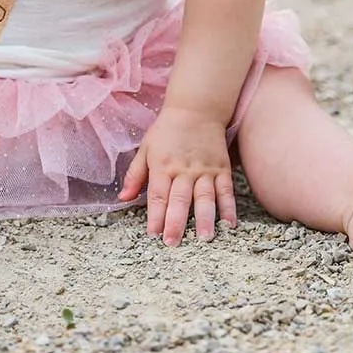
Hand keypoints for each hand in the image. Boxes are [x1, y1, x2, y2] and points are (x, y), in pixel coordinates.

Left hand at [120, 105, 235, 244]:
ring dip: (205, 219)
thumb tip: (123, 198)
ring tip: (205, 239)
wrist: (195, 110)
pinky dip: (228, 208)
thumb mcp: (145, 149)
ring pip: (205, 198)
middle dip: (176, 223)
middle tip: (173, 243)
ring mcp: (205, 170)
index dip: (154, 216)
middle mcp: (184, 169)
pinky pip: (226, 191)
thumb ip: (135, 175)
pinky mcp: (222, 168)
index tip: (152, 235)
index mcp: (162, 165)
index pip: (157, 195)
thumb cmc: (166, 132)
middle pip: (179, 199)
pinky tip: (229, 225)